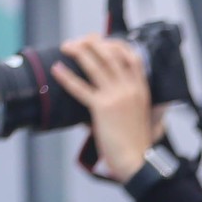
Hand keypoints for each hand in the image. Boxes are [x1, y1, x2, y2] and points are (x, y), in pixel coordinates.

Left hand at [49, 34, 163, 181]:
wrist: (137, 161)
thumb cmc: (139, 145)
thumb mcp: (145, 119)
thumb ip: (135, 105)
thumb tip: (119, 101)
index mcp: (141, 90)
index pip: (131, 57)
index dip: (115, 44)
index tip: (101, 41)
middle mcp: (130, 89)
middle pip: (111, 54)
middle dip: (93, 42)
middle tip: (80, 41)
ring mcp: (117, 97)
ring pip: (96, 65)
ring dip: (79, 51)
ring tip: (66, 46)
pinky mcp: (103, 108)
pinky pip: (81, 88)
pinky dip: (67, 77)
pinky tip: (57, 69)